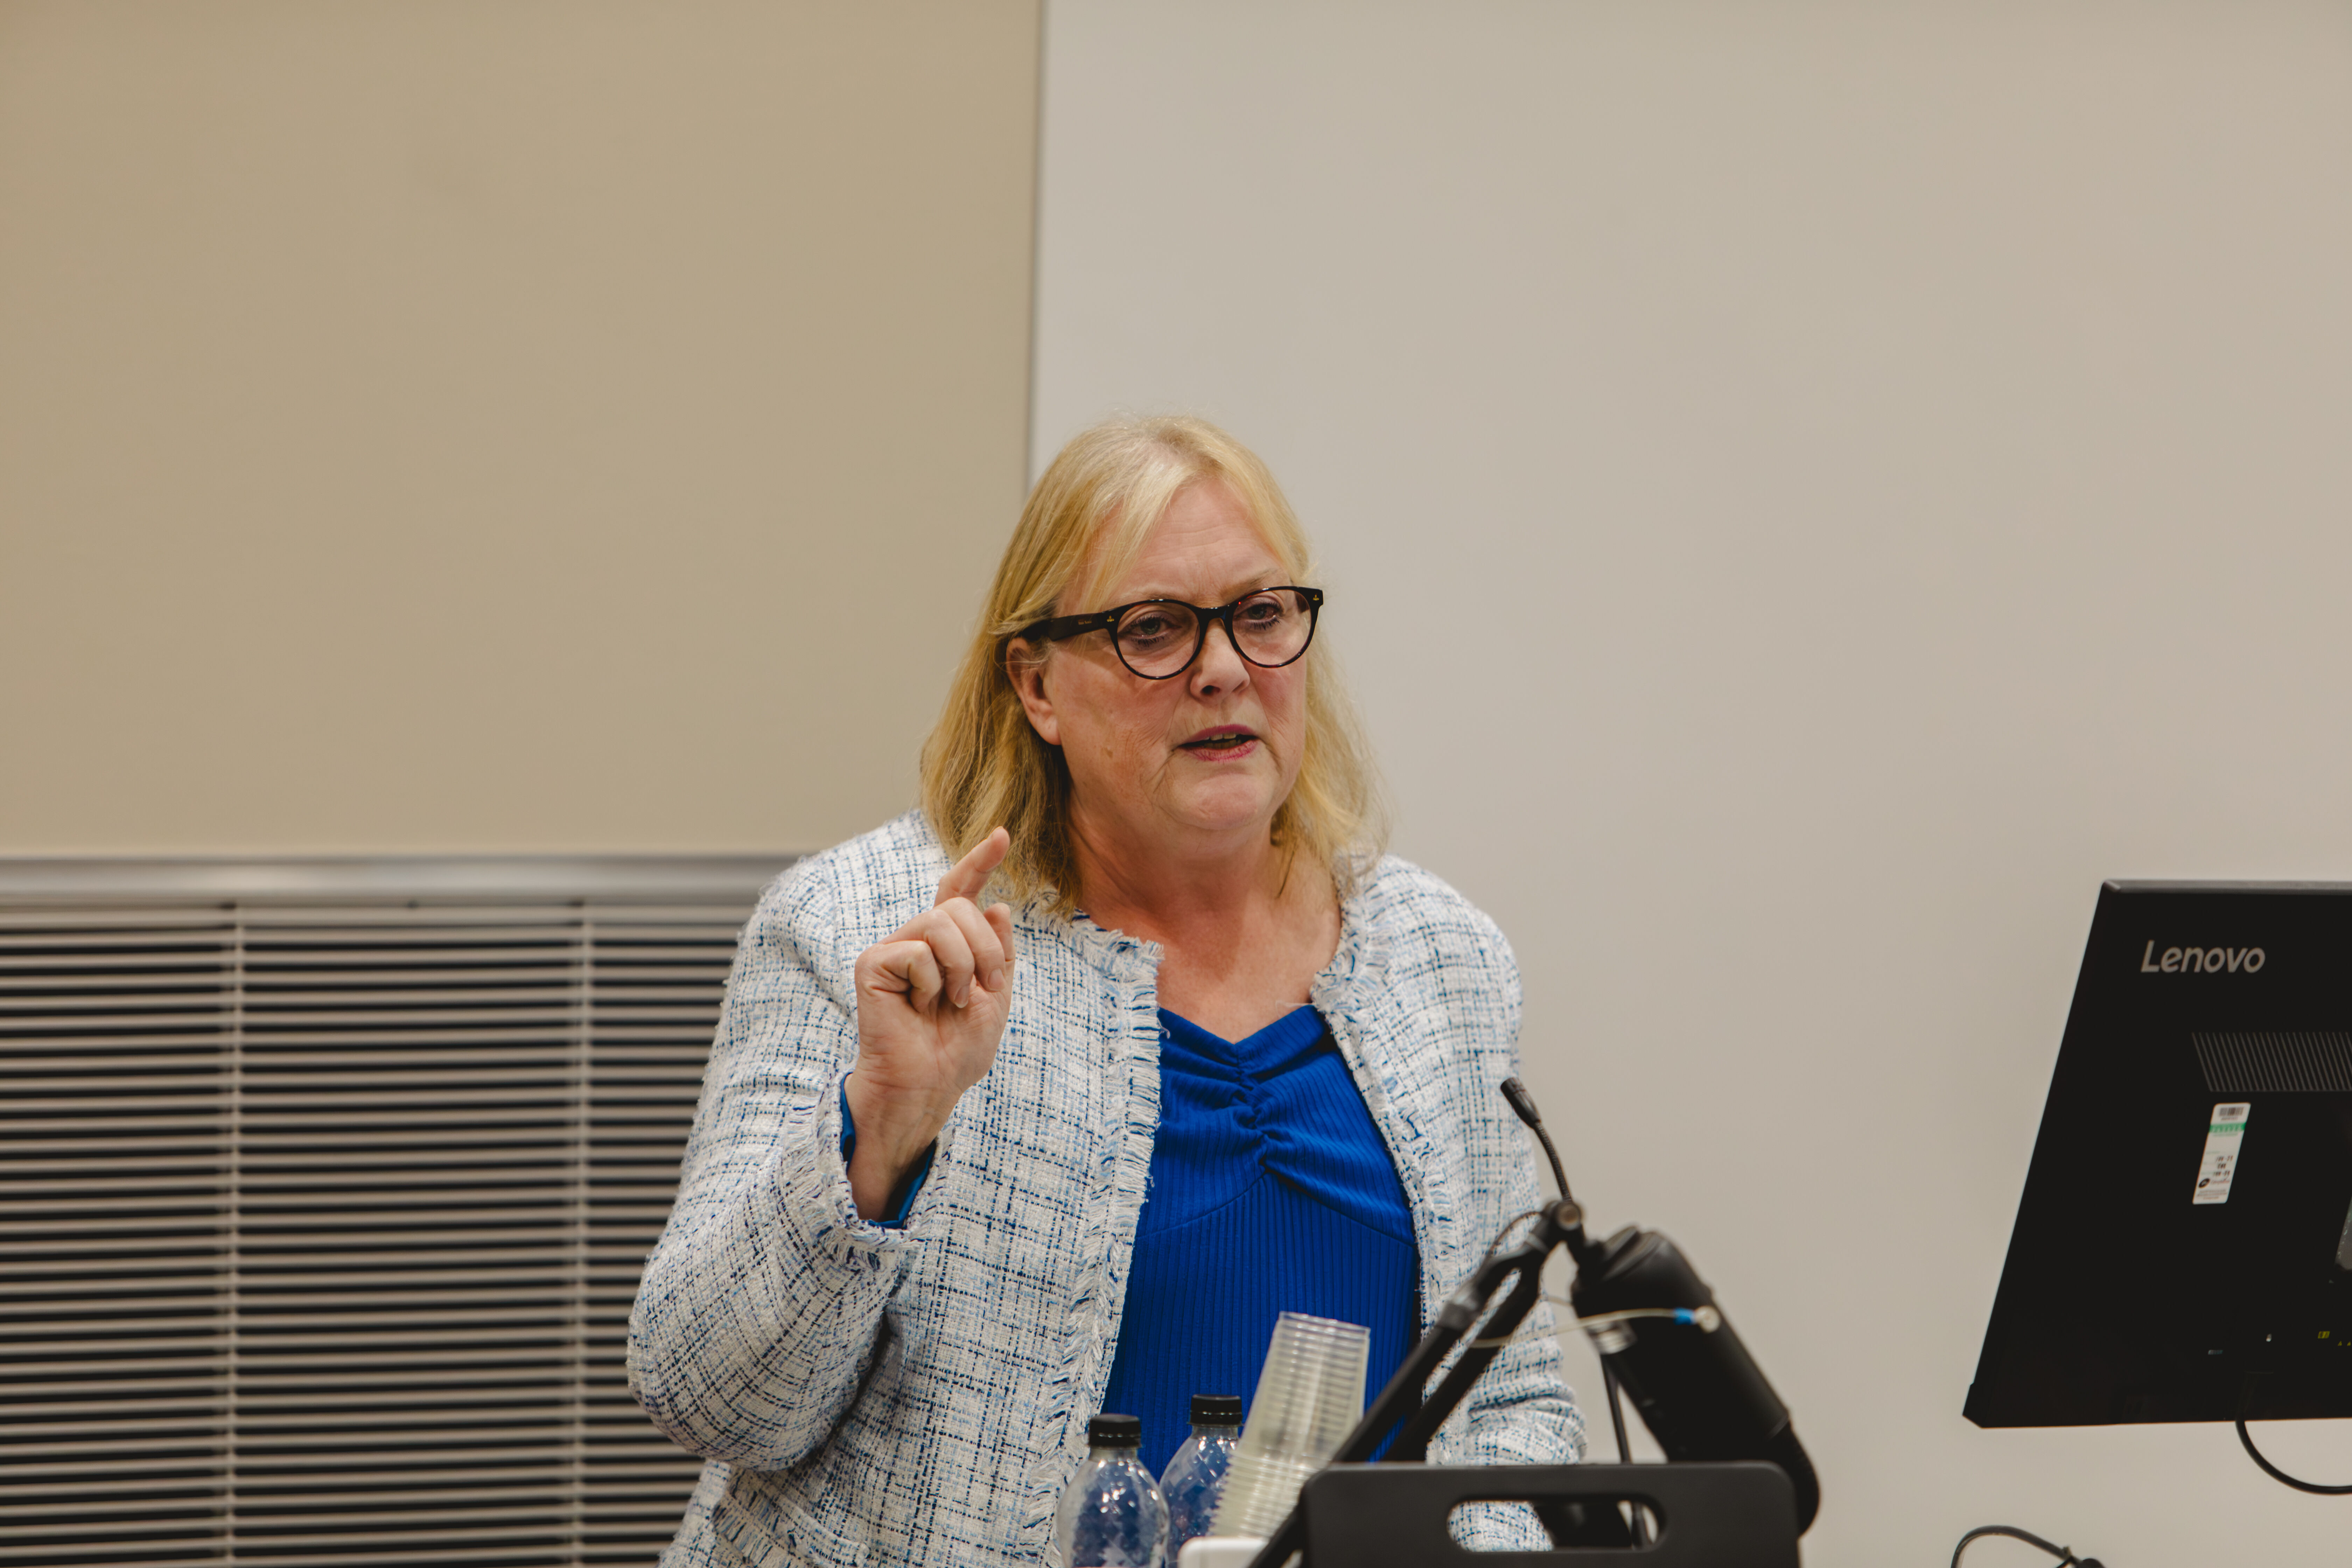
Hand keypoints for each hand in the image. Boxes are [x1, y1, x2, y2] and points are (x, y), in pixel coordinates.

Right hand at [843, 827, 1016, 1217]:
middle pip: (959, 907)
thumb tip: (997, 904)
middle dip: (984, 951)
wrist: (930, 1084)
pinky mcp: (872, 964)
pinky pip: (917, 951)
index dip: (979, 861)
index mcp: (946, 943)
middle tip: (979, 992)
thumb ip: (998, 950)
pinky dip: (932, 983)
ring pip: (941, 922)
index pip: (959, 889)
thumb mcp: (995, 996)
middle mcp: (916, 939)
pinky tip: (920, 1007)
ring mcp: (892, 949)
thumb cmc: (957, 1048)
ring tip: (950, 1002)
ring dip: (962, 968)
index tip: (1003, 834)